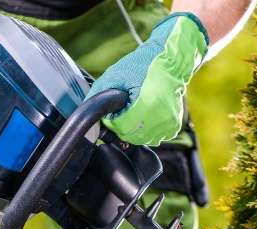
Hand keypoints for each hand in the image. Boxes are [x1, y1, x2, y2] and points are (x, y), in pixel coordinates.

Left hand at [86, 13, 208, 145]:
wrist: (170, 61)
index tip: (115, 108)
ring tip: (137, 109)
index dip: (112, 119)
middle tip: (126, 107)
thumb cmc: (141, 65)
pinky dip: (147, 130)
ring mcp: (167, 125)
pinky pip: (153, 138)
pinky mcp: (173, 127)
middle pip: (129, 136)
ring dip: (134, 129)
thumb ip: (96, 95)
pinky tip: (147, 115)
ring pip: (140, 140)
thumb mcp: (114, 75)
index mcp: (144, 105)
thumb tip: (84, 115)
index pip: (119, 127)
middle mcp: (158, 118)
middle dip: (122, 125)